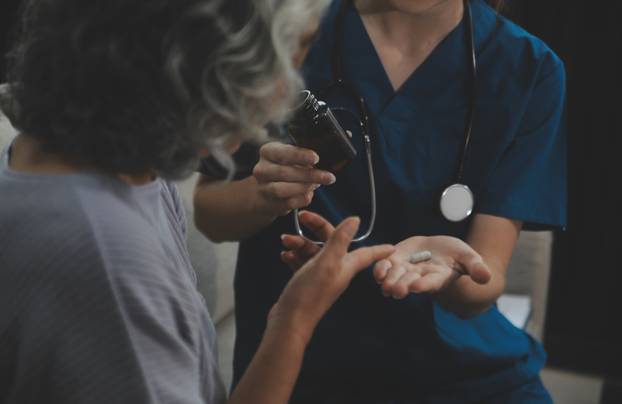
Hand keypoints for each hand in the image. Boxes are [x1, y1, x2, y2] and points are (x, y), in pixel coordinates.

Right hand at [252, 142, 335, 216]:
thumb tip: (347, 134)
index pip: (282, 152)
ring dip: (305, 188)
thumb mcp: (294, 154)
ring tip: (318, 185)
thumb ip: (314, 146)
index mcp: (268, 151)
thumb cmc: (286, 166)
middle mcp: (262, 169)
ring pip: (284, 189)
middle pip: (285, 173)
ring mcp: (263, 187)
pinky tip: (309, 194)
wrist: (265, 190)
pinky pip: (288, 203)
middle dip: (310, 175)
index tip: (316, 158)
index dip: (299, 156)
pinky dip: (302, 199)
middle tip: (329, 177)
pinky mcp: (269, 203)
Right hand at [269, 217, 394, 343]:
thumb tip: (356, 220)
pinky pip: (302, 262)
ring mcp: (320, 277)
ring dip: (300, 243)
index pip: (366, 254)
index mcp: (345, 267)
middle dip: (317, 228)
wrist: (290, 320)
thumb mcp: (326, 262)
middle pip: (332, 243)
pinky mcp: (306, 282)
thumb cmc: (309, 293)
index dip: (378, 249)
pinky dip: (294, 256)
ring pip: (313, 251)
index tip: (392, 247)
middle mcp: (335, 271)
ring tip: (286, 241)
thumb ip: (340, 240)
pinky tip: (284, 254)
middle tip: (302, 217)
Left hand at [374, 236, 491, 298]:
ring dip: (387, 280)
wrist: (438, 248)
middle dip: (402, 286)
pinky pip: (384, 267)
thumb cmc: (455, 254)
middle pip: (408, 283)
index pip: (430, 283)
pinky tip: (378, 268)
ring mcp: (404, 271)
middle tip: (396, 290)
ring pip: (393, 278)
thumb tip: (486, 277)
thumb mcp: (468, 257)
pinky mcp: (394, 261)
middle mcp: (419, 278)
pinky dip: (380, 268)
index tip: (417, 286)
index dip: (423, 285)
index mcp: (437, 278)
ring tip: (382, 280)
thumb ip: (476, 267)